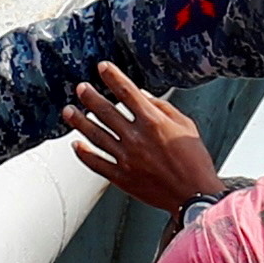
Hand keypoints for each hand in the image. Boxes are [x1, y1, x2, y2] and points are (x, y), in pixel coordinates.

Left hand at [62, 60, 223, 212]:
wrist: (194, 194)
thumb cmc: (195, 161)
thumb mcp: (186, 126)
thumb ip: (164, 108)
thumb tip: (144, 97)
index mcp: (153, 122)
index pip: (127, 92)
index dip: (113, 77)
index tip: (103, 67)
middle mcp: (136, 138)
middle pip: (105, 111)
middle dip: (90, 96)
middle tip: (80, 88)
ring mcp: (126, 158)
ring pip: (96, 135)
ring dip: (79, 122)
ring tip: (69, 111)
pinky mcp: (122, 177)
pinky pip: (97, 163)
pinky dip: (84, 154)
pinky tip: (76, 146)